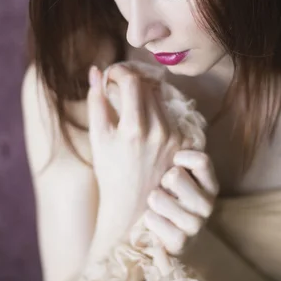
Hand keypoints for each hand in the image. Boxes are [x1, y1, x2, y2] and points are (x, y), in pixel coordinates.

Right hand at [87, 64, 182, 237]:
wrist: (131, 207)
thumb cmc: (110, 173)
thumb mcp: (98, 139)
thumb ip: (96, 102)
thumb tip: (96, 72)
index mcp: (134, 129)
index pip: (132, 81)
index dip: (120, 72)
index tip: (112, 76)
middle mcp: (158, 132)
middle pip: (148, 87)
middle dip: (132, 83)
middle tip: (119, 88)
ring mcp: (174, 139)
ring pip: (161, 100)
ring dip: (145, 96)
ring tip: (131, 107)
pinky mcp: (184, 145)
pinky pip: (171, 115)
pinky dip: (157, 112)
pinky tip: (146, 122)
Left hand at [144, 150, 218, 254]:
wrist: (163, 245)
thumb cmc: (167, 200)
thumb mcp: (177, 176)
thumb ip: (177, 152)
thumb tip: (158, 112)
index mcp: (209, 184)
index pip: (201, 160)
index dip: (182, 156)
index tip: (173, 160)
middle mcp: (207, 204)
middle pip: (175, 176)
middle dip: (161, 181)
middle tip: (162, 190)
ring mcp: (196, 225)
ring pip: (158, 198)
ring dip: (151, 200)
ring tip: (155, 207)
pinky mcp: (180, 243)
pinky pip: (152, 220)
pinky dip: (147, 219)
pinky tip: (152, 223)